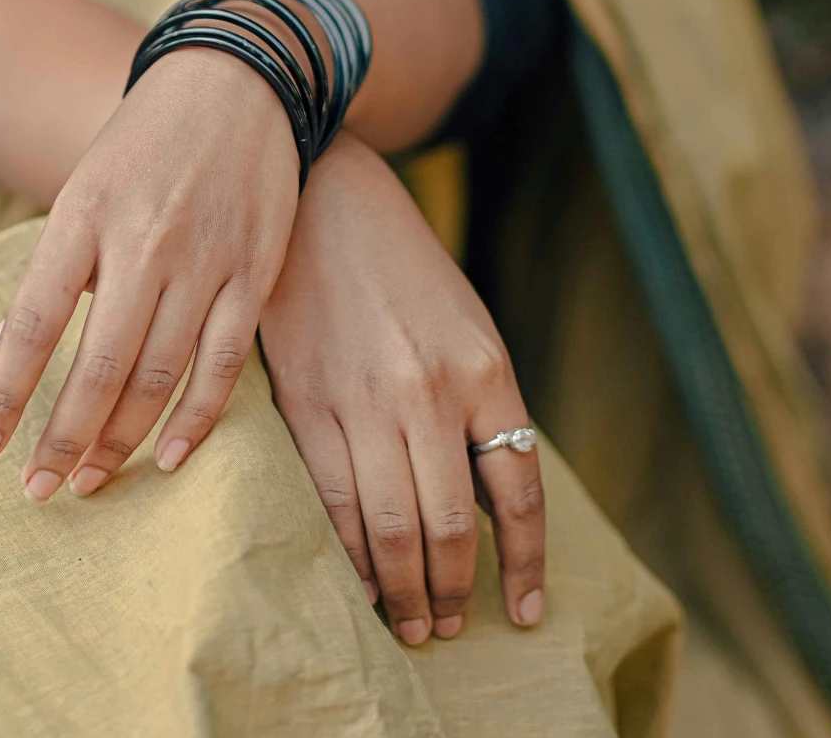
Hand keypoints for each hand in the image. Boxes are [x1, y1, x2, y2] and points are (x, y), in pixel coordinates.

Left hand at [0, 46, 298, 497]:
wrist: (237, 85)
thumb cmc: (143, 148)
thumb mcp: (79, 194)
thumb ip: (45, 277)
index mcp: (82, 216)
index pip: (33, 322)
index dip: (6, 392)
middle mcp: (142, 241)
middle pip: (97, 364)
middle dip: (62, 439)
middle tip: (37, 491)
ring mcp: (203, 259)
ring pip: (157, 374)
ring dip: (119, 439)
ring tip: (88, 480)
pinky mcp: (254, 273)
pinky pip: (223, 363)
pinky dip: (196, 419)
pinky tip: (167, 459)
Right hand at [259, 133, 546, 644]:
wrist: (324, 201)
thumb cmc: (403, 270)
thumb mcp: (466, 328)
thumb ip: (481, 409)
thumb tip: (486, 504)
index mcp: (485, 370)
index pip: (517, 493)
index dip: (524, 562)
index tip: (523, 610)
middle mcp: (429, 391)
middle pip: (449, 525)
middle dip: (450, 592)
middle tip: (446, 630)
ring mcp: (364, 400)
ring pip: (391, 524)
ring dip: (402, 588)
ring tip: (408, 622)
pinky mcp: (306, 403)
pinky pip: (332, 500)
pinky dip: (349, 552)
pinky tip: (360, 581)